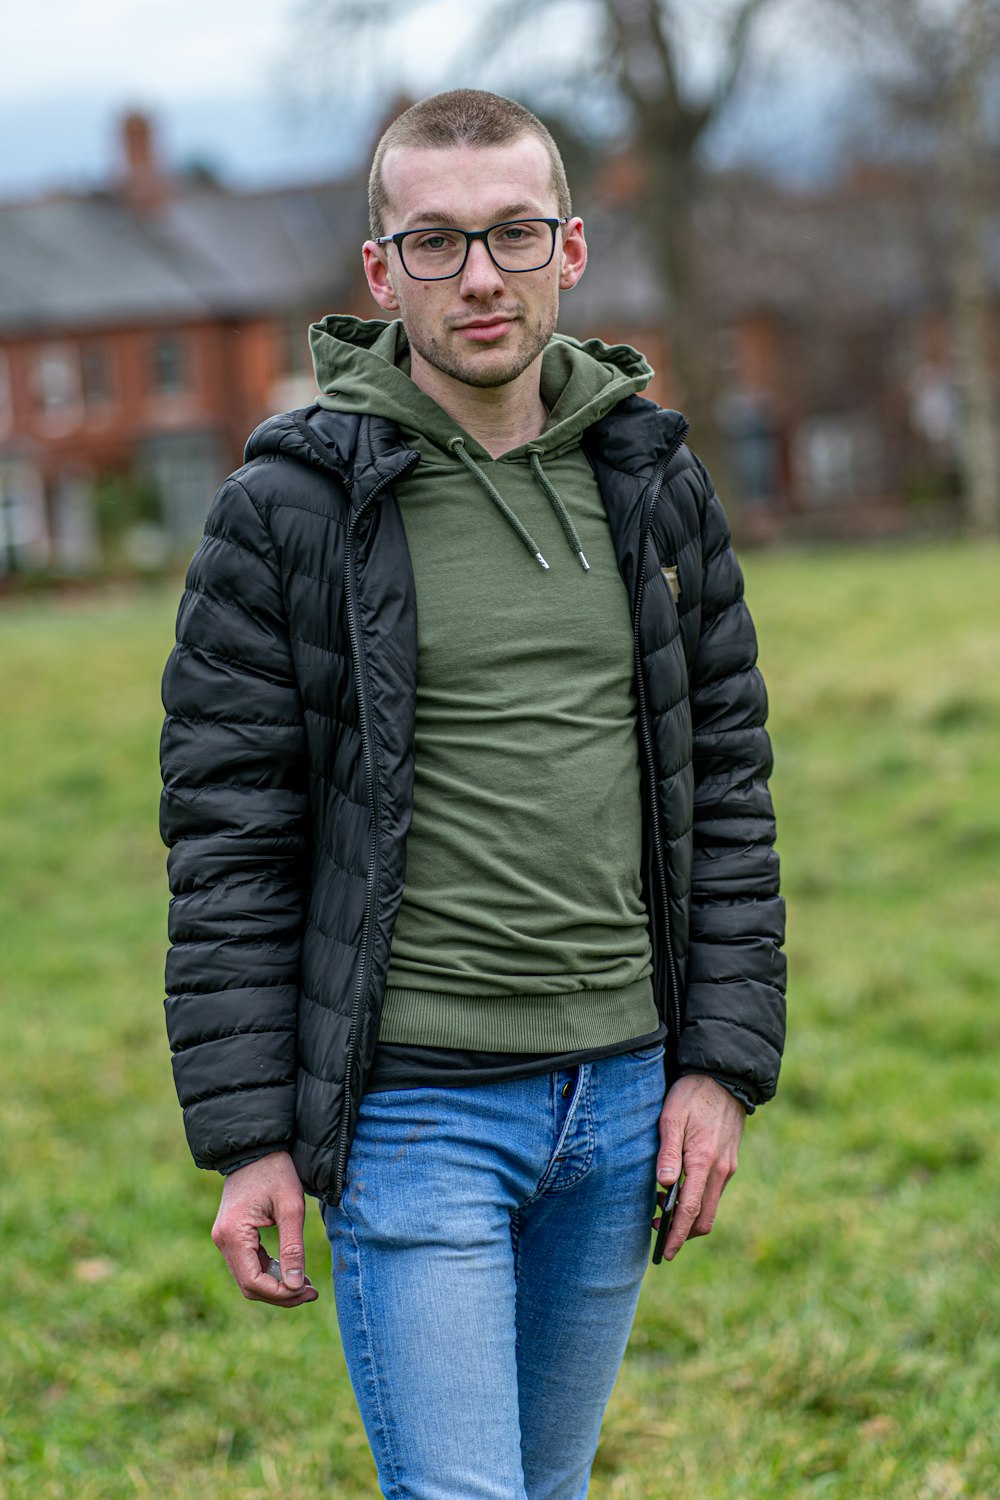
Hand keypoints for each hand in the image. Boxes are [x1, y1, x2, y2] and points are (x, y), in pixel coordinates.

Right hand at [211, 1151, 318, 1306]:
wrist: (257, 1147)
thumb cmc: (276, 1171)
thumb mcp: (291, 1208)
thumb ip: (292, 1248)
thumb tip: (294, 1285)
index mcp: (234, 1235)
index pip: (253, 1282)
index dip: (281, 1293)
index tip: (307, 1290)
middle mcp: (222, 1240)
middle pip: (249, 1285)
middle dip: (280, 1293)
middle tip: (311, 1291)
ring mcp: (224, 1238)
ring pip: (248, 1278)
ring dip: (275, 1284)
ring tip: (305, 1283)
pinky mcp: (231, 1235)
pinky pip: (248, 1264)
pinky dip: (269, 1271)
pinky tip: (291, 1270)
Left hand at [653, 1075, 745, 1260]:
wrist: (724, 1077)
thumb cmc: (692, 1095)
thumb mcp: (671, 1119)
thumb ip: (668, 1154)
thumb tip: (664, 1187)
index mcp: (703, 1162)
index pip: (690, 1210)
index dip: (677, 1234)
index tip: (665, 1253)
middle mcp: (720, 1170)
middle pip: (704, 1218)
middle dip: (683, 1232)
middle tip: (658, 1230)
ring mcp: (728, 1167)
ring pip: (710, 1206)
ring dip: (689, 1215)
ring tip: (661, 1205)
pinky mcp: (729, 1161)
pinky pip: (715, 1191)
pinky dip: (698, 1200)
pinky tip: (679, 1188)